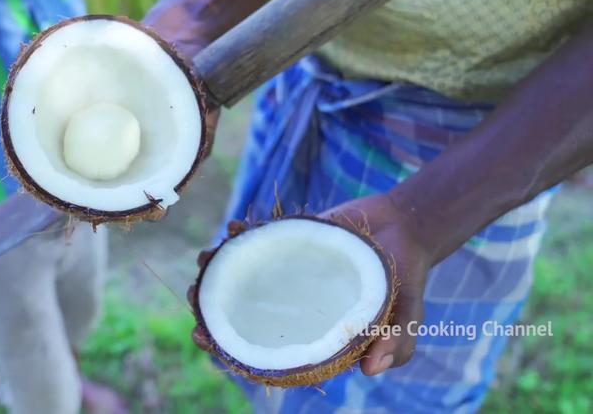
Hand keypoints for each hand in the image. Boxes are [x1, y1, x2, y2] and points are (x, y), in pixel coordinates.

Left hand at [187, 194, 431, 376]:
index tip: (203, 340)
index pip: (263, 347)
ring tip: (204, 260)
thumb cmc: (404, 281)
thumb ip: (395, 343)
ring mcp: (287, 273)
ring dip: (218, 269)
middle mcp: (291, 305)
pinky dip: (243, 234)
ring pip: (243, 275)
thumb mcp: (407, 316)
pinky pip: (259, 240)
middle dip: (211, 307)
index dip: (230, 347)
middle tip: (193, 297)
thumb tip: (371, 370)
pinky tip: (232, 229)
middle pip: (241, 312)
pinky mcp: (290, 242)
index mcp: (310, 331)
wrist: (406, 229)